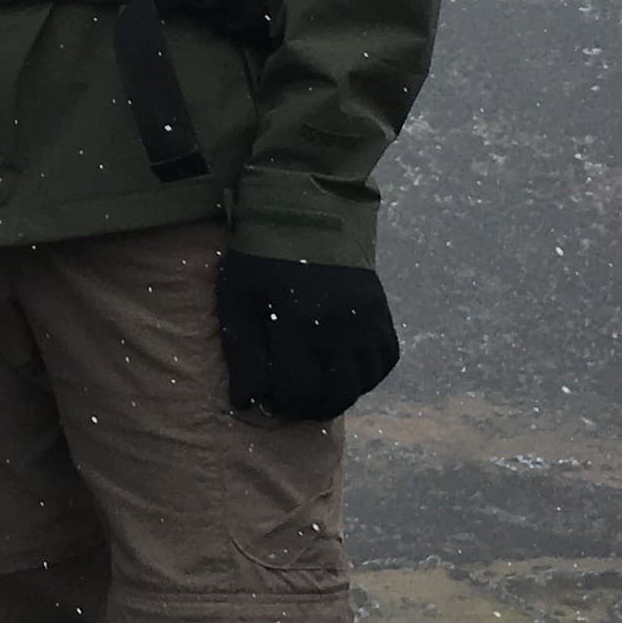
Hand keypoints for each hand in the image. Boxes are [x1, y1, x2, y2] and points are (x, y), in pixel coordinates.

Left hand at [216, 253, 398, 425]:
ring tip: (317, 387)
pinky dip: (367, 375)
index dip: (282, 402)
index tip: (270, 396)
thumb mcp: (237, 299)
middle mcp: (337, 325)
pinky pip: (384, 362)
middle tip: (294, 400)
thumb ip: (241, 353)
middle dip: (311, 406)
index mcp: (296, 321)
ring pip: (362, 383)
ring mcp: (365, 320)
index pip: (297, 390)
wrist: (306, 216)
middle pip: (334, 394)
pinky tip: (343, 370)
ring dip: (339, 394)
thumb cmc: (261, 260)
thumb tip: (245, 403)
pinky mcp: (381, 313)